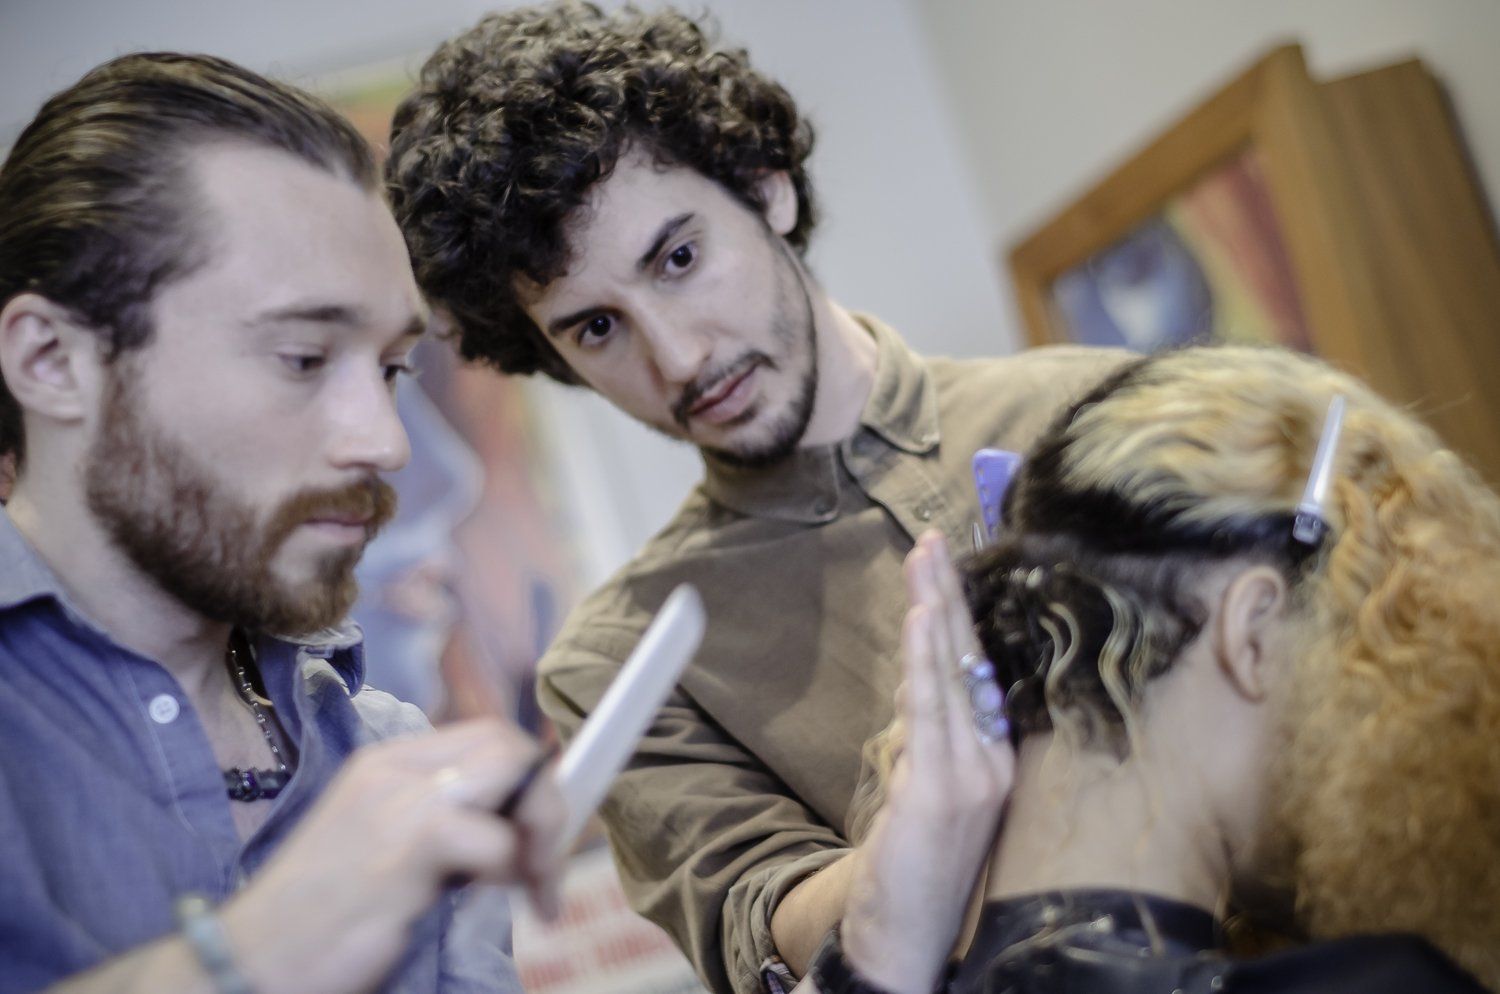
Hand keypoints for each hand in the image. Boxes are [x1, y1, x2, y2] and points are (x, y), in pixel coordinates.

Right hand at [221, 719, 565, 993]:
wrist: (252, 958)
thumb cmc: (320, 917)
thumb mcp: (385, 849)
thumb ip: (442, 823)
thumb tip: (517, 828)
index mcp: (388, 764)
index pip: (487, 737)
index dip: (529, 782)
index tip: (539, 839)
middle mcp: (394, 769)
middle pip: (507, 744)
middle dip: (546, 803)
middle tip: (543, 869)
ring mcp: (399, 801)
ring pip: (513, 775)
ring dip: (542, 837)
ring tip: (536, 893)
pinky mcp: (406, 844)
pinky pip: (495, 841)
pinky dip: (510, 874)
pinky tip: (491, 909)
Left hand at [841, 531, 1013, 993]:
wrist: (908, 938)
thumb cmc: (914, 864)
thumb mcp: (925, 790)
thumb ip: (926, 737)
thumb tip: (917, 684)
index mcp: (996, 759)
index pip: (978, 671)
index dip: (963, 617)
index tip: (948, 567)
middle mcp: (993, 761)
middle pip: (970, 660)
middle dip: (951, 594)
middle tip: (934, 539)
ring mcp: (972, 774)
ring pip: (952, 673)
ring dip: (937, 608)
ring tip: (926, 557)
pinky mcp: (940, 788)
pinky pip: (932, 706)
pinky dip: (928, 655)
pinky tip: (926, 614)